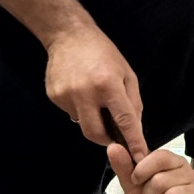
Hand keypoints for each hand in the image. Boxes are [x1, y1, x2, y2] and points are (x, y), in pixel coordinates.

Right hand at [45, 26, 147, 161]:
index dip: (133, 142)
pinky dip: (80, 109)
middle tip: (114, 133)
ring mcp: (66, 96)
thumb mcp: (127, 74)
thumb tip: (134, 129)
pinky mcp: (54, 97)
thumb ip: (133, 103)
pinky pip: (71, 113)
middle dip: (107, 140)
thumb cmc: (103, 53)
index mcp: (108, 85)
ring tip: (96, 100)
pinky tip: (82, 91)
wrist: (68, 35)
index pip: (124, 121)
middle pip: (96, 134)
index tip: (139, 157)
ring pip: (82, 124)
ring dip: (93, 120)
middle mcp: (85, 93)